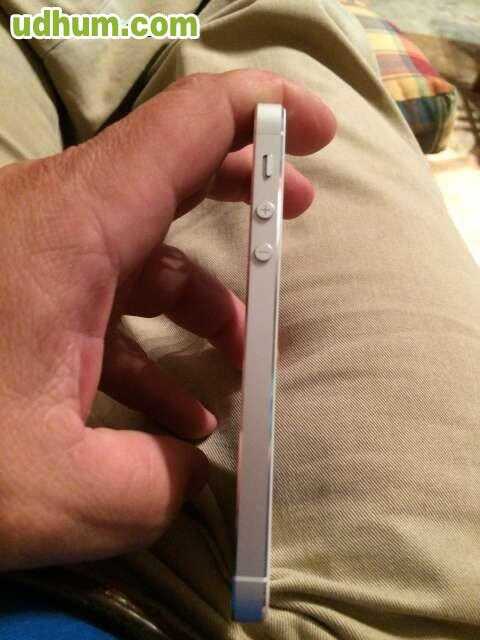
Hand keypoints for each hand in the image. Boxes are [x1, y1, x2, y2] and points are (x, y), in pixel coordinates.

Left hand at [0, 70, 335, 569]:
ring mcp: (37, 257)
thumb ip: (151, 485)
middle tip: (303, 214)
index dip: (265, 113)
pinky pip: (105, 300)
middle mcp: (56, 220)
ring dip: (203, 299)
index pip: (187, 126)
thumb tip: (194, 471)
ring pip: (145, 250)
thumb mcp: (50, 492)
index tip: (319, 133)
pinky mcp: (24, 296)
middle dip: (247, 191)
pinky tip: (174, 416)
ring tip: (242, 364)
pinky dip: (149, 345)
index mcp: (72, 227)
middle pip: (172, 171)